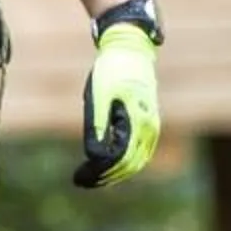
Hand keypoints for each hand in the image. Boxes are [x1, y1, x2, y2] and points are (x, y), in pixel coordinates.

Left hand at [72, 23, 161, 188]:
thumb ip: (97, 126)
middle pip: (128, 165)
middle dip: (104, 177)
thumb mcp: (98, 96)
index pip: (118, 159)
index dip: (98, 173)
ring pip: (136, 161)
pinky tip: (107, 165)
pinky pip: (140, 152)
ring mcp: (151, 126)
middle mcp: (149, 128)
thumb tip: (94, 157)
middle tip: (81, 182)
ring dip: (114, 173)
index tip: (79, 178)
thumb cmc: (112, 70)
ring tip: (92, 178)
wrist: (131, 49)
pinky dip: (124, 163)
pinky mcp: (149, 123)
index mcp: (137, 121)